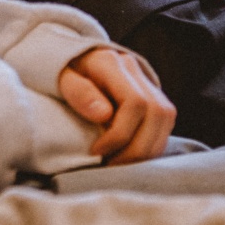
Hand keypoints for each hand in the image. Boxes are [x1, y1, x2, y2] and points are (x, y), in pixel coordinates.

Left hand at [58, 46, 175, 164]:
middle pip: (156, 112)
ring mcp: (146, 80)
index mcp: (111, 63)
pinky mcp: (152, 95)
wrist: (70, 59)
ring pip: (165, 118)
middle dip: (137, 148)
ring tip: (119, 164)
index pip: (135, 102)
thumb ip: (79, 92)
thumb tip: (104, 115)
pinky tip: (129, 156)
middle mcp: (134, 69)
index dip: (120, 134)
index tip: (97, 151)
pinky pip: (164, 122)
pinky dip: (150, 145)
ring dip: (147, 150)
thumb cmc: (62, 73)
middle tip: (111, 165)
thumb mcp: (59, 78)